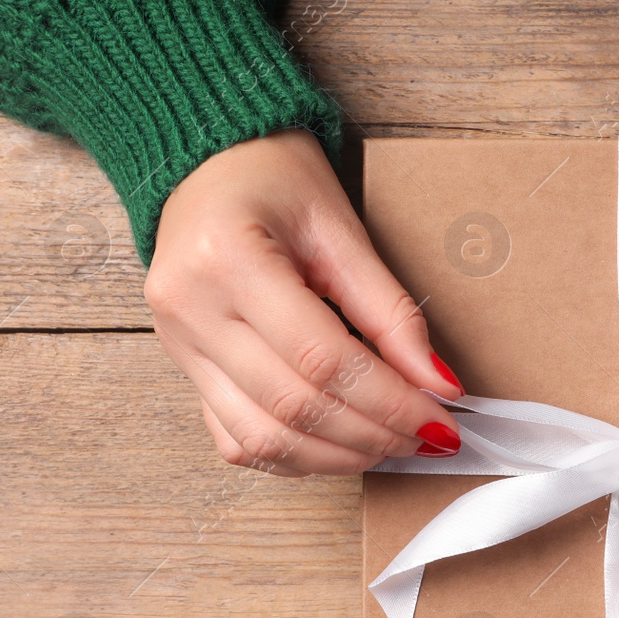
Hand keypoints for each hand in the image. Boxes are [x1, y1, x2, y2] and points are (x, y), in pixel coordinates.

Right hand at [145, 129, 463, 475]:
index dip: (390, 400)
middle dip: (373, 433)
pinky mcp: (183, 368)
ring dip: (337, 456)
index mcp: (228, 259)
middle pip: (294, 405)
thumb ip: (391, 311)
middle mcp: (191, 309)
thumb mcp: (342, 229)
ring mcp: (177, 345)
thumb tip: (439, 383)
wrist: (204, 161)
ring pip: (262, 437)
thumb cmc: (274, 180)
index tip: (441, 418)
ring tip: (391, 445)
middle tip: (427, 438)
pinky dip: (295, 454)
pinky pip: (237, 438)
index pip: (323, 359)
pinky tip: (339, 446)